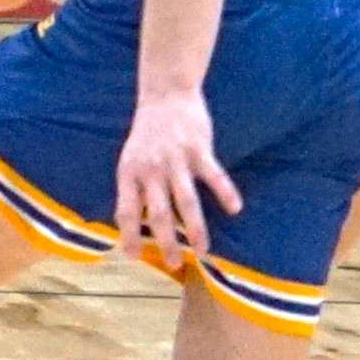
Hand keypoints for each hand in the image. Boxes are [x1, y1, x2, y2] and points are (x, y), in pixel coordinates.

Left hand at [113, 89, 238, 265]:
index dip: (128, 235)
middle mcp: (151, 169)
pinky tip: (235, 209)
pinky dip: (225, 192)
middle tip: (173, 264)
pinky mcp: (198, 148)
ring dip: (195, 229)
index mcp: (129, 172)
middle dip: (166, 242)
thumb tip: (131, 226)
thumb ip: (134, 189)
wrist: (165, 94)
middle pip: (157, 213)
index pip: (125, 210)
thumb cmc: (148, 134)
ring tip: (203, 251)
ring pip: (185, 201)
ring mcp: (176, 159)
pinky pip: (213, 175)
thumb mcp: (131, 160)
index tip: (133, 257)